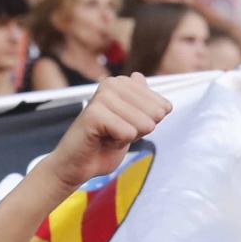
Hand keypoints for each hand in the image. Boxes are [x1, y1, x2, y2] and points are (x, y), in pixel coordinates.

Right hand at [43, 74, 171, 192]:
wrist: (77, 165)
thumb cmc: (104, 144)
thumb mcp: (131, 121)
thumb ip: (141, 101)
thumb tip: (139, 76)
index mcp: (122, 83)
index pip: (163, 106)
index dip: (148, 124)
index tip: (126, 127)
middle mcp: (112, 83)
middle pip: (155, 114)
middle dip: (140, 131)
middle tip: (116, 133)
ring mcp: (102, 97)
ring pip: (144, 124)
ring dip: (128, 137)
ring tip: (107, 136)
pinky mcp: (94, 114)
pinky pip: (128, 133)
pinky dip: (118, 144)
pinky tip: (101, 140)